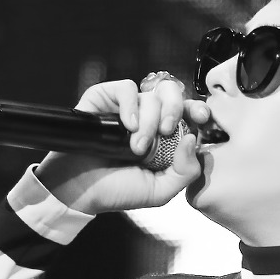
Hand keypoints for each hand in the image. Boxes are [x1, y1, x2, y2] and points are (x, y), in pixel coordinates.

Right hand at [34, 77, 210, 213]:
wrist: (79, 190)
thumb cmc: (117, 191)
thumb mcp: (160, 191)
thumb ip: (186, 171)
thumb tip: (193, 138)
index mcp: (167, 138)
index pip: (189, 113)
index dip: (198, 110)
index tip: (201, 118)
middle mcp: (149, 119)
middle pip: (173, 95)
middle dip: (175, 111)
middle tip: (166, 132)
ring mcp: (127, 108)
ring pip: (151, 96)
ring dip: (148, 122)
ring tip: (135, 147)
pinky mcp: (105, 99)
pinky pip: (126, 87)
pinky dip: (130, 104)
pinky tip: (126, 125)